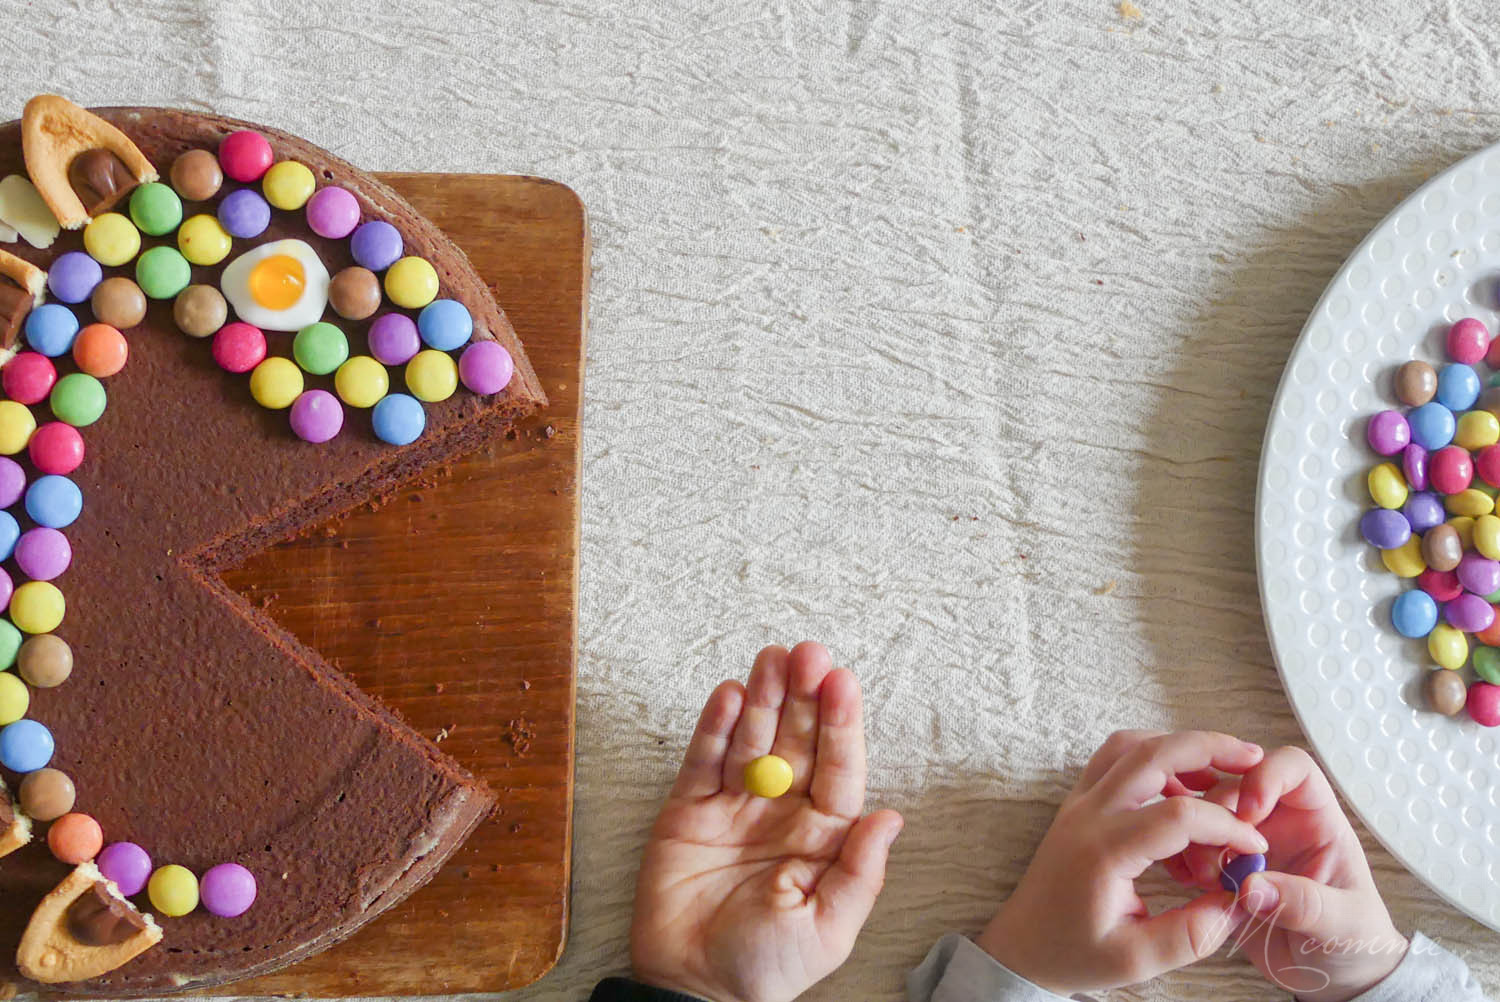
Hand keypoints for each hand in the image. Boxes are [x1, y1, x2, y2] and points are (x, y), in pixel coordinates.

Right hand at [628, 642, 903, 1001]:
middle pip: (796, 741)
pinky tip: (729, 695)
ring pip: (752, 740)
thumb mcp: (827, 930)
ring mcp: (734, 806)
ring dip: (763, 698)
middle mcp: (781, 810)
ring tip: (771, 660)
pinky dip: (715, 727)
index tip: (842, 683)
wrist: (693, 990)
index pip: (837, 768)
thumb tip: (892, 817)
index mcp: (822, 835)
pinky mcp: (688, 810)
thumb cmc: (766, 968)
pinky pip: (704, 760)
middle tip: (807, 653)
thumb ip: (858, 873)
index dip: (840, 725)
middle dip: (803, 696)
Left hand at [975, 730, 1268, 995]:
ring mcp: (1078, 803)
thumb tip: (1237, 901)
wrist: (1021, 946)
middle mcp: (1087, 815)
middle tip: (1253, 757)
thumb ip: (1191, 935)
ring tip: (1220, 770)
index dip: (1225, 825)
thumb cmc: (1072, 954)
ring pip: (1128, 746)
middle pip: (1150, 755)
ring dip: (1177, 746)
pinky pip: (1113, 758)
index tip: (1253, 846)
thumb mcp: (1135, 960)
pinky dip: (1152, 755)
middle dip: (1207, 748)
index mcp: (1103, 851)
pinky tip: (1182, 785)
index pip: (1176, 815)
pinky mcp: (1077, 803)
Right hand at [1168, 747, 1407, 1001]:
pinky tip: (1189, 884)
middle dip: (1218, 816)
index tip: (1248, 813)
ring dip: (1196, 842)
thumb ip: (1304, 904)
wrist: (1333, 977)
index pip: (1293, 769)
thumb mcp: (1345, 926)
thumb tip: (1252, 888)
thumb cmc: (1355, 942)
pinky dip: (1182, 861)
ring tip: (1208, 880)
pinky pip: (1190, 848)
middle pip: (1235, 786)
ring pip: (1205, 816)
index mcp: (1318, 821)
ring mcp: (1246, 846)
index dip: (1267, 776)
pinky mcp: (1222, 870)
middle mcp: (1278, 824)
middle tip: (1220, 860)